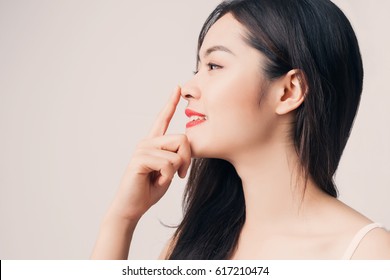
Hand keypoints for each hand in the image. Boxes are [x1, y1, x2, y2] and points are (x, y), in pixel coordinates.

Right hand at [108, 86, 190, 221]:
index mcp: (153, 143)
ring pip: (176, 153)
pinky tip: (155, 181)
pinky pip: (167, 164)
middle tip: (181, 174)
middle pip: (182, 138)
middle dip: (187, 159)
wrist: (132, 207)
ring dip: (176, 171)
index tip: (178, 87)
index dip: (171, 103)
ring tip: (163, 179)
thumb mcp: (169, 171)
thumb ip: (176, 156)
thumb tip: (184, 146)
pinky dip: (167, 177)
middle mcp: (147, 142)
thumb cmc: (149, 189)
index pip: (163, 119)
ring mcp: (142, 149)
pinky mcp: (139, 159)